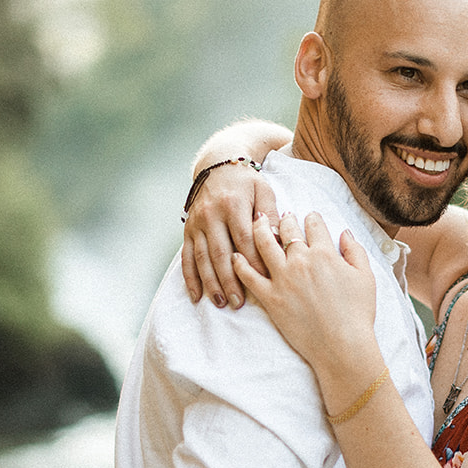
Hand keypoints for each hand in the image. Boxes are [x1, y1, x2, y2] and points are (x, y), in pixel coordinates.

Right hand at [181, 162, 277, 307]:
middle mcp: (212, 215)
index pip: (245, 239)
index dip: (254, 262)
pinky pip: (187, 256)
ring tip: (221, 303)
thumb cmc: (247, 182)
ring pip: (203, 258)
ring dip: (211, 283)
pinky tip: (196, 296)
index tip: (264, 281)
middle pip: (221, 253)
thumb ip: (271, 216)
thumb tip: (280, 242)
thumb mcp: (264, 191)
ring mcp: (197, 223)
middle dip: (230, 280)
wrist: (217, 165)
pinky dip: (190, 278)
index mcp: (234, 205)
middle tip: (239, 303)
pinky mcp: (188, 229)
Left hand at [234, 210, 379, 381]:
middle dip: (284, 219)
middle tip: (280, 215)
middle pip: (287, 229)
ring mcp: (283, 279)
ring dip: (258, 229)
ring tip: (255, 222)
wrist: (342, 345)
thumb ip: (355, 251)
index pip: (314, 224)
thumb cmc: (358, 314)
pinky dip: (240, 264)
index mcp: (325, 253)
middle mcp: (301, 261)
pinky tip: (235, 256)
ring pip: (264, 244)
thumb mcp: (366, 278)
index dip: (311, 217)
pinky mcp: (271, 298)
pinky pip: (249, 276)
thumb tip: (344, 233)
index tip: (309, 217)